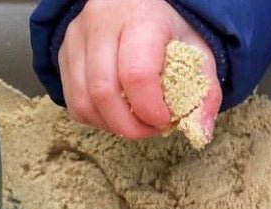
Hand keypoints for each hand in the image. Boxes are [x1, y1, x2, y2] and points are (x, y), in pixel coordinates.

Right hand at [58, 0, 221, 140]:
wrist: (138, 3)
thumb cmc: (170, 30)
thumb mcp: (198, 54)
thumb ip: (206, 93)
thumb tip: (200, 132)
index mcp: (141, 19)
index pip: (136, 74)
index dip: (150, 109)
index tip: (165, 120)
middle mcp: (101, 24)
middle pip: (103, 91)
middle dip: (130, 126)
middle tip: (151, 129)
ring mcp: (77, 37)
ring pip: (82, 100)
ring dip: (111, 125)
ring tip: (135, 123)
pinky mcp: (64, 52)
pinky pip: (72, 100)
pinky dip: (95, 118)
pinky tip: (116, 114)